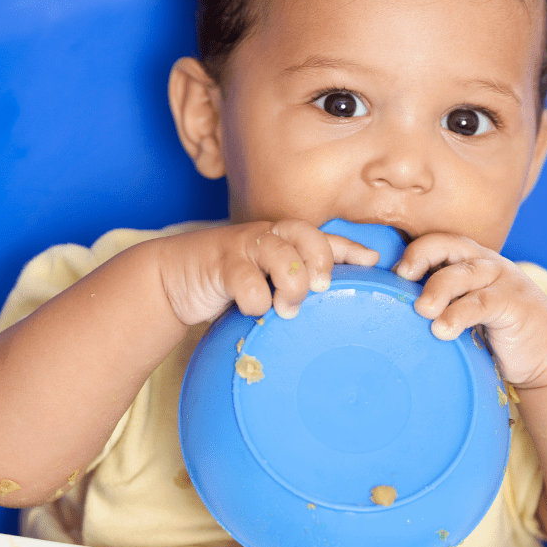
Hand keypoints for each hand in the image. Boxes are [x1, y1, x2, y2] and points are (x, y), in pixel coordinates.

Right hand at [161, 219, 379, 326]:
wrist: (175, 277)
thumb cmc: (230, 281)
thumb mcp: (266, 282)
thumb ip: (296, 286)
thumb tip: (333, 299)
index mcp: (284, 239)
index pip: (324, 237)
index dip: (349, 248)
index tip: (371, 262)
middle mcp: (268, 236)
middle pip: (308, 236)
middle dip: (320, 262)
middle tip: (320, 288)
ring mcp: (244, 246)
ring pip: (281, 254)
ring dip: (291, 283)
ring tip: (287, 307)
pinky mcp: (220, 263)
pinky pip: (247, 282)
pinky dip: (255, 302)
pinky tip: (252, 310)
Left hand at [394, 233, 546, 387]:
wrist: (545, 354)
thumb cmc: (493, 333)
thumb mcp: (462, 311)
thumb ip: (437, 303)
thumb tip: (386, 310)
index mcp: (468, 260)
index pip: (437, 242)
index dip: (413, 252)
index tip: (392, 275)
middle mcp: (485, 263)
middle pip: (448, 247)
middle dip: (421, 258)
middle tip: (400, 279)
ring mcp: (504, 280)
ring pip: (464, 274)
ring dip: (438, 289)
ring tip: (422, 311)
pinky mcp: (516, 303)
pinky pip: (483, 303)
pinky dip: (459, 315)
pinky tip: (443, 330)